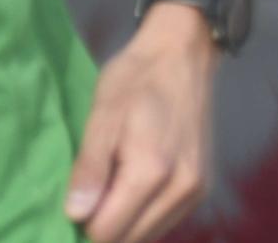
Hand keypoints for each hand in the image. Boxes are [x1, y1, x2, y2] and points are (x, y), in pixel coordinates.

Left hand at [64, 4, 220, 242]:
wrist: (184, 53)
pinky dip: (144, 217)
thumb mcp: (102, 115)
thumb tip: (75, 216)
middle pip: (129, 240)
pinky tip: (133, 190)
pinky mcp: (203, 187)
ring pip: (147, 236)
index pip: (106, 233)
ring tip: (111, 190)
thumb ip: (89, 168)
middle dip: (103, 227)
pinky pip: (165, 222)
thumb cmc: (136, 78)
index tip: (74, 201)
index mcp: (152, 171)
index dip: (82, 223)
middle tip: (88, 196)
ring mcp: (196, 190)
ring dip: (125, 225)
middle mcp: (181, 189)